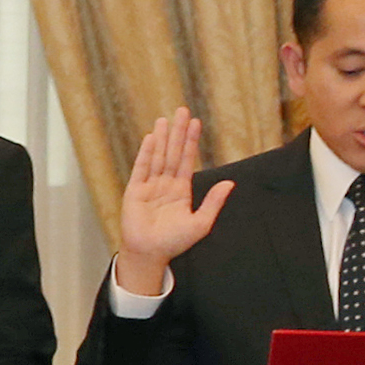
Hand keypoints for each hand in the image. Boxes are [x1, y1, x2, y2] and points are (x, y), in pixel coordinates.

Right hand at [112, 108, 231, 294]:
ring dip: (162, 138)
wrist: (151, 254)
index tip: (195, 123)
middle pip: (173, 153)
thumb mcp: (201, 223)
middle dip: (177, 132)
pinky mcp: (135, 191)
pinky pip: (141, 168)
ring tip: (165, 120)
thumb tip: (229, 183)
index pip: (187, 160)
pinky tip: (150, 139)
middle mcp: (165, 184)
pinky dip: (146, 153)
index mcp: (181, 190)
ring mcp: (149, 186)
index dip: (191, 141)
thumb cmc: (174, 242)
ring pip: (158, 157)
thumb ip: (213, 202)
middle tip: (182, 111)